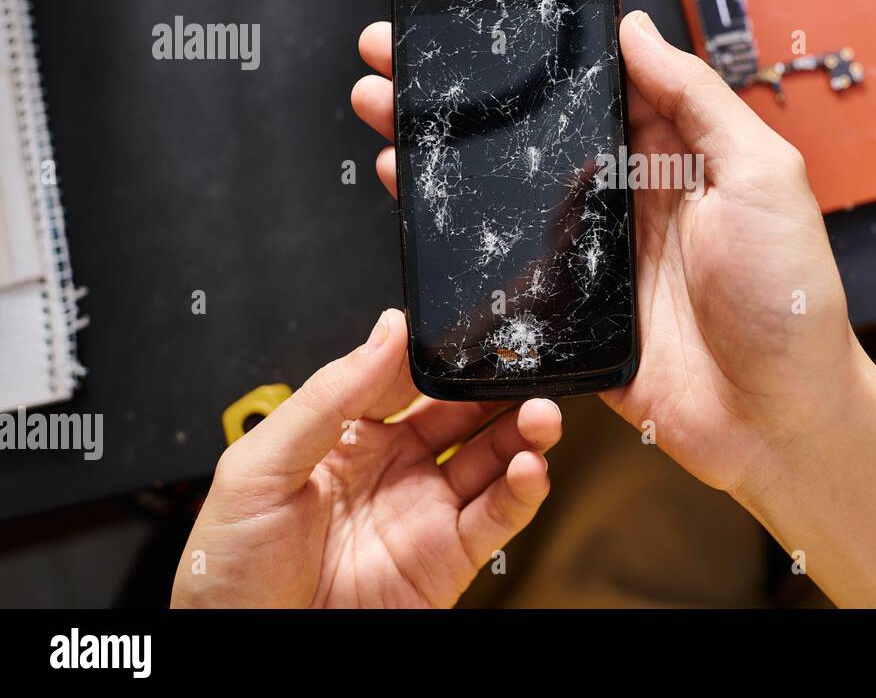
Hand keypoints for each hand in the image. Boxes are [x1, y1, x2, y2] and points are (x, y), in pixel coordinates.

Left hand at [172, 309, 561, 606]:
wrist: (244, 650)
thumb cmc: (228, 571)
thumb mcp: (260, 466)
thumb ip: (327, 395)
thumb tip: (385, 332)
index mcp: (346, 438)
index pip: (407, 379)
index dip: (440, 355)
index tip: (467, 331)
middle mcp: (394, 469)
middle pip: (463, 413)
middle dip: (496, 386)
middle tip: (522, 362)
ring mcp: (425, 511)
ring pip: (493, 458)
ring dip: (524, 431)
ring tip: (540, 413)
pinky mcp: (449, 557)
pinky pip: (497, 517)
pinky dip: (523, 490)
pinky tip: (528, 466)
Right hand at [351, 13, 863, 496]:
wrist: (779, 419)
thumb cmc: (790, 297)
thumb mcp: (763, 175)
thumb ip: (698, 100)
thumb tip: (637, 27)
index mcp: (675, 157)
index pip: (594, 86)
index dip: (536, 52)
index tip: (476, 20)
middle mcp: (628, 200)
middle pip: (535, 135)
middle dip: (466, 96)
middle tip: (396, 56)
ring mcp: (594, 258)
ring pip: (507, 195)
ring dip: (443, 155)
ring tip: (382, 113)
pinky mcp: (570, 316)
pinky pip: (505, 270)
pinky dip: (455, 238)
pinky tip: (411, 201)